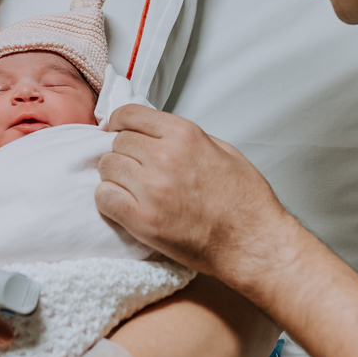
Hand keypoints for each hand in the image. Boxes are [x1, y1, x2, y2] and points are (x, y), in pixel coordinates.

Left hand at [96, 104, 286, 285]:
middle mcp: (164, 157)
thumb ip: (184, 137)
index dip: (119, 122)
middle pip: (117, 142)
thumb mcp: (222, 149)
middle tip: (135, 168)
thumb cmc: (244, 200)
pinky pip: (104, 198)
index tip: (115, 129)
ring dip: (115, 176)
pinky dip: (109, 200)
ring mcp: (151, 188)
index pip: (130, 113)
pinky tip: (124, 204)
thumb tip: (155, 133)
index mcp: (184, 135)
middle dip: (123, 153)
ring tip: (131, 188)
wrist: (252, 243)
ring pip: (108, 168)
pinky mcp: (142, 219)